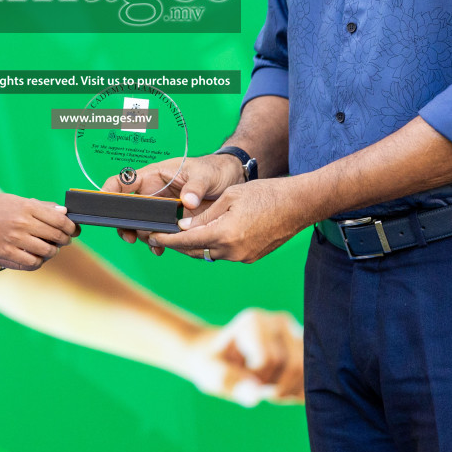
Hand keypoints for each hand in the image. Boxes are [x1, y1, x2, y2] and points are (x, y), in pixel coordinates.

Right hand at [0, 195, 77, 270]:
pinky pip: (32, 262)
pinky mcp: (7, 252)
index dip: (70, 226)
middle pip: (56, 235)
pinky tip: (37, 256)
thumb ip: (39, 206)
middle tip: (64, 240)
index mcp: (27, 207)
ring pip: (48, 250)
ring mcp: (16, 239)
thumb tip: (62, 211)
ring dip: (53, 251)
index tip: (73, 229)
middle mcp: (24, 223)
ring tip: (50, 248)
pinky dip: (39, 261)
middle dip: (65, 239)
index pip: (60, 219)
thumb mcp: (14, 200)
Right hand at [102, 153, 244, 248]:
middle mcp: (154, 192)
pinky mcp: (172, 221)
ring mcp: (162, 208)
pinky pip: (158, 233)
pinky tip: (161, 248)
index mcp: (155, 175)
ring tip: (154, 244)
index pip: (124, 180)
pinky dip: (157, 242)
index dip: (110, 190)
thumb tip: (188, 202)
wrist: (231, 181)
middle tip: (131, 236)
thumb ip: (196, 186)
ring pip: (141, 224)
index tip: (104, 202)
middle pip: (128, 209)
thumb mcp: (206, 174)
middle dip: (126, 223)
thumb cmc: (215, 170)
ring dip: (143, 236)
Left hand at [149, 179, 308, 263]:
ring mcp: (243, 257)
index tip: (153, 237)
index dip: (167, 240)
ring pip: (210, 254)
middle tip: (162, 235)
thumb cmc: (266, 194)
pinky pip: (225, 253)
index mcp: (225, 234)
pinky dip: (213, 245)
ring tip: (182, 234)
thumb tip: (184, 225)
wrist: (298, 204)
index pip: (187, 241)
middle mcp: (233, 251)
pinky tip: (208, 233)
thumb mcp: (230, 197)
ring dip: (196, 245)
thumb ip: (205, 214)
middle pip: (196, 251)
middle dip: (178, 244)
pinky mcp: (251, 257)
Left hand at [179, 308, 304, 405]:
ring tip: (271, 389)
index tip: (243, 382)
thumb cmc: (214, 365)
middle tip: (260, 390)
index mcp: (254, 322)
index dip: (258, 380)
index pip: (270, 360)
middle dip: (278, 388)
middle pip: (295, 365)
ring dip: (291, 390)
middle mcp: (279, 321)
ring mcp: (297, 331)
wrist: (220, 356)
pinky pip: (315, 375)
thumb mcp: (211, 374)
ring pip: (309, 371)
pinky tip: (283, 389)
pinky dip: (300, 390)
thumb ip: (232, 383)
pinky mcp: (306, 346)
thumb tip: (256, 395)